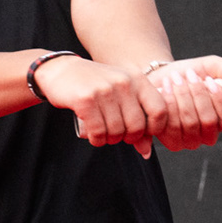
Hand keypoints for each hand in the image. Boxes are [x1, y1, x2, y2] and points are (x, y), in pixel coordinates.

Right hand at [33, 55, 163, 157]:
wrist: (62, 70)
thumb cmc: (95, 85)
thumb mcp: (120, 96)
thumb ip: (137, 120)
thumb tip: (146, 152)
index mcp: (137, 79)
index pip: (160, 110)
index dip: (154, 128)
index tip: (141, 133)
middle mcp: (124, 83)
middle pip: (137, 126)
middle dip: (128, 138)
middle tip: (117, 135)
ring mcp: (105, 90)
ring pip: (117, 131)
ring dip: (110, 139)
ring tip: (103, 133)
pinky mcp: (86, 99)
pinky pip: (99, 131)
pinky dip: (97, 139)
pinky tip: (94, 135)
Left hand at [146, 56, 221, 151]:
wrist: (162, 77)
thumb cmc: (190, 74)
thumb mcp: (214, 66)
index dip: (221, 101)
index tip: (210, 81)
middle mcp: (209, 134)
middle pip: (209, 120)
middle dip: (198, 94)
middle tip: (190, 75)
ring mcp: (190, 141)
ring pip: (190, 123)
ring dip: (182, 95)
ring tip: (176, 78)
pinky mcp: (172, 141)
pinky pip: (171, 126)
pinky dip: (168, 103)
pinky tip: (165, 89)